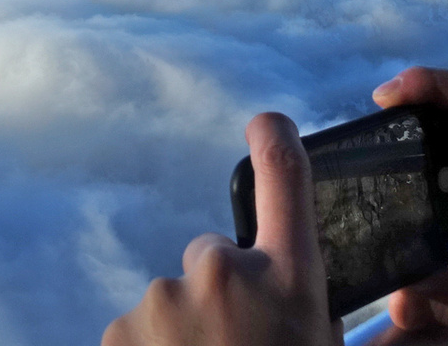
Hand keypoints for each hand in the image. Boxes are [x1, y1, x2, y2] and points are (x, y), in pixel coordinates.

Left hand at [102, 113, 340, 345]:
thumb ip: (320, 311)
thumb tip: (327, 299)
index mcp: (286, 278)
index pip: (283, 174)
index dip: (274, 138)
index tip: (266, 123)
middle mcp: (222, 273)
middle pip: (211, 254)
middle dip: (220, 291)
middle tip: (235, 341)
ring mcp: (164, 299)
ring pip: (175, 298)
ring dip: (185, 328)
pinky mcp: (120, 328)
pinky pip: (139, 328)